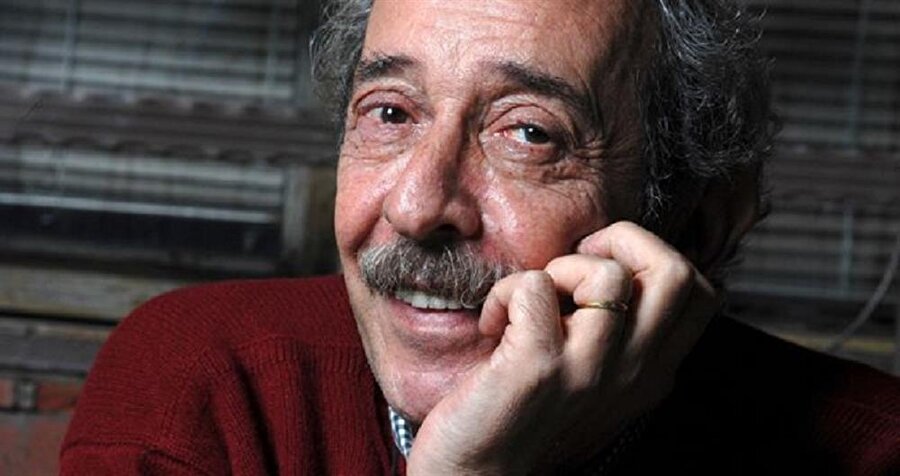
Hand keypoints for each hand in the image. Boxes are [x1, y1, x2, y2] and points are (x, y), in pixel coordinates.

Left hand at [406, 222, 718, 474]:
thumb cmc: (527, 414)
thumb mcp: (594, 377)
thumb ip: (619, 334)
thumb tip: (614, 262)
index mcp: (652, 372)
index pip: (700, 290)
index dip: (650, 256)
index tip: (601, 267)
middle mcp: (634, 373)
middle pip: (676, 272)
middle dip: (622, 239)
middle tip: (574, 265)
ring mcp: (589, 371)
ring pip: (607, 274)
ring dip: (559, 268)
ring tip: (531, 302)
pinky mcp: (538, 367)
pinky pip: (533, 287)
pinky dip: (505, 292)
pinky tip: (493, 326)